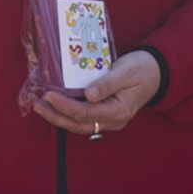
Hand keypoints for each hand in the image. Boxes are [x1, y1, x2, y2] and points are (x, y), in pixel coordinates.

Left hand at [33, 50, 161, 137]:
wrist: (155, 72)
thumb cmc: (141, 69)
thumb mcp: (126, 72)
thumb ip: (107, 84)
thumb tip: (90, 95)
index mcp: (118, 111)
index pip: (85, 113)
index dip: (64, 106)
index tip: (48, 96)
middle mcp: (112, 120)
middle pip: (78, 123)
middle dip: (55, 116)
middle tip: (36, 105)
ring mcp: (108, 119)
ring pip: (79, 123)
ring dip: (58, 116)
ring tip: (40, 106)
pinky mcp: (105, 113)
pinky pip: (83, 117)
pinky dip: (67, 112)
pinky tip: (55, 104)